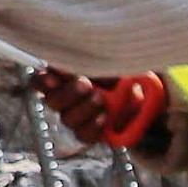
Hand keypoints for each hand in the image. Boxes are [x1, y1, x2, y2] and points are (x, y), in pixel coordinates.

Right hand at [38, 70, 169, 153]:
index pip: (40, 80)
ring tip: (101, 99)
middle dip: (68, 93)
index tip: (53, 77)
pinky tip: (104, 117)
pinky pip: (83, 135)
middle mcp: (66, 99)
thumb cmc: (122, 72)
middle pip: (52, 101)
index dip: (43, 80)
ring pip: (67, 119)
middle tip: (86, 85)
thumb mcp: (107, 59)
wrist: (146, 94)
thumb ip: (88, 57)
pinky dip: (93, 126)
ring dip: (83, 109)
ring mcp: (77, 118)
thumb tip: (76, 51)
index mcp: (64, 78)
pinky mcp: (90, 133)